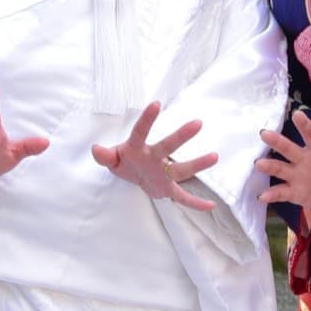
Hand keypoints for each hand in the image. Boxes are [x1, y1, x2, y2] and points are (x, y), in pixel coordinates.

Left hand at [91, 101, 220, 211]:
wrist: (138, 178)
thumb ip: (104, 155)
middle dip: (181, 136)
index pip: (140, 132)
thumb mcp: (112, 160)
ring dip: (197, 164)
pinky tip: (210, 206)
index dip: (147, 119)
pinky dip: (196, 203)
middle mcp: (155, 157)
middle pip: (168, 146)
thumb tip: (96, 149)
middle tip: (197, 123)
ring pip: (181, 169)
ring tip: (215, 156)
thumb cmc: (126, 162)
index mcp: (138, 148)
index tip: (156, 103)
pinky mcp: (169, 188)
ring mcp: (164, 173)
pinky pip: (183, 197)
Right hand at [256, 112, 310, 214]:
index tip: (297, 114)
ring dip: (269, 166)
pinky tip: (263, 196)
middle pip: (289, 149)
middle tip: (264, 134)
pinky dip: (272, 194)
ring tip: (258, 164)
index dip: (305, 126)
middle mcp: (303, 159)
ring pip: (280, 168)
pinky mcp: (293, 192)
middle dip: (277, 142)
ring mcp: (296, 175)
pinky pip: (281, 192)